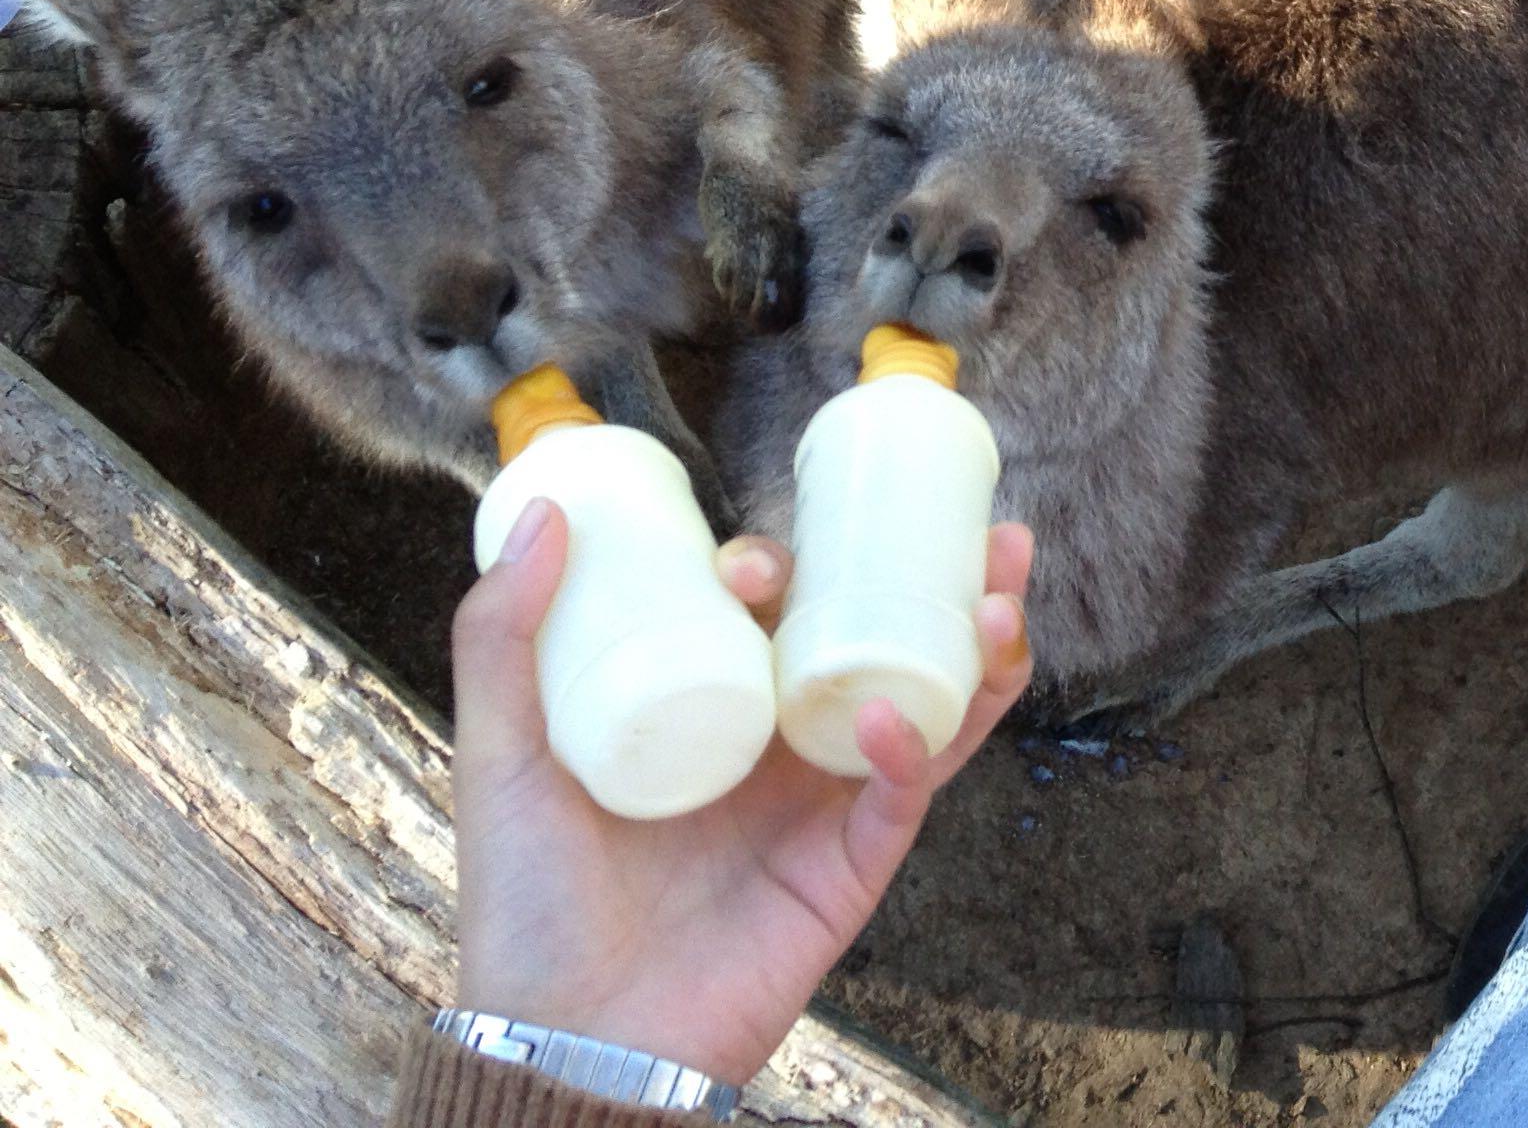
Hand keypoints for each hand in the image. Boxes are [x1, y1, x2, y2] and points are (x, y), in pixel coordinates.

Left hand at [448, 503, 1035, 1084]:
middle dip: (936, 583)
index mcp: (715, 715)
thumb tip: (541, 513)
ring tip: (1003, 589)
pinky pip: (902, 795)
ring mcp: (824, 807)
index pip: (780, 619)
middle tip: (975, 531)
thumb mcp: (504, 753)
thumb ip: (502, 638)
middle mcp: (782, 752)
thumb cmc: (528, 908)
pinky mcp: (849, 868)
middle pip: (877, 646)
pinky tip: (890, 714)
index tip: (760, 559)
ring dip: (978, 650)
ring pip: (927, 707)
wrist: (564, 1036)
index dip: (791, 570)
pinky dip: (911, 748)